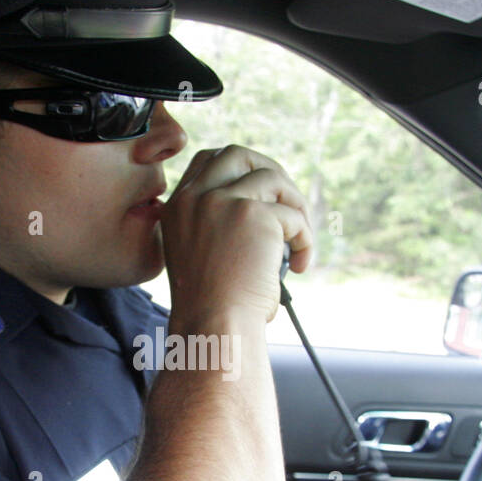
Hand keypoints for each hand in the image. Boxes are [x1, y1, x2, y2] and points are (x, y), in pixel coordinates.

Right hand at [160, 145, 314, 323]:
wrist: (214, 326)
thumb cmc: (211, 308)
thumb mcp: (199, 255)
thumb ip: (216, 224)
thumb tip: (265, 206)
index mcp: (177, 208)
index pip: (208, 162)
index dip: (240, 170)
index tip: (260, 193)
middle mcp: (195, 198)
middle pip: (239, 154)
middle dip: (270, 171)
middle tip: (288, 204)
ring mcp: (223, 202)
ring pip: (273, 178)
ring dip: (295, 206)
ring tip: (298, 240)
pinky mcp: (253, 214)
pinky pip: (293, 215)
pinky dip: (304, 238)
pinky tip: (300, 264)